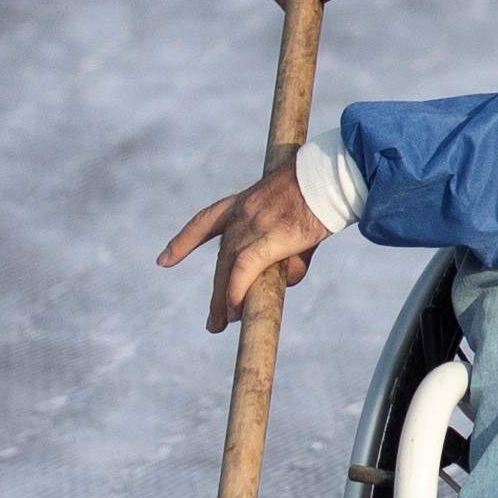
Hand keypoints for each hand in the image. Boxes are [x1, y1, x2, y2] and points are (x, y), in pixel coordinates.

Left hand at [157, 161, 330, 333]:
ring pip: (228, 267)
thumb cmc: (323, 190)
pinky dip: (237, 289)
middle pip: (220, 257)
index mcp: (245, 201)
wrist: (334, 172)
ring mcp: (254, 224)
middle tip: (213, 321)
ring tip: (220, 325)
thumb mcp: (297, 219)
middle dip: (216, 291)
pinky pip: (245, 268)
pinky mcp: (271, 236)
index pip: (205, 222)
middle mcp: (243, 212)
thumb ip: (289, 251)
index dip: (184, 242)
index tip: (163, 261)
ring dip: (223, 300)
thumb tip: (286, 279)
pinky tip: (235, 311)